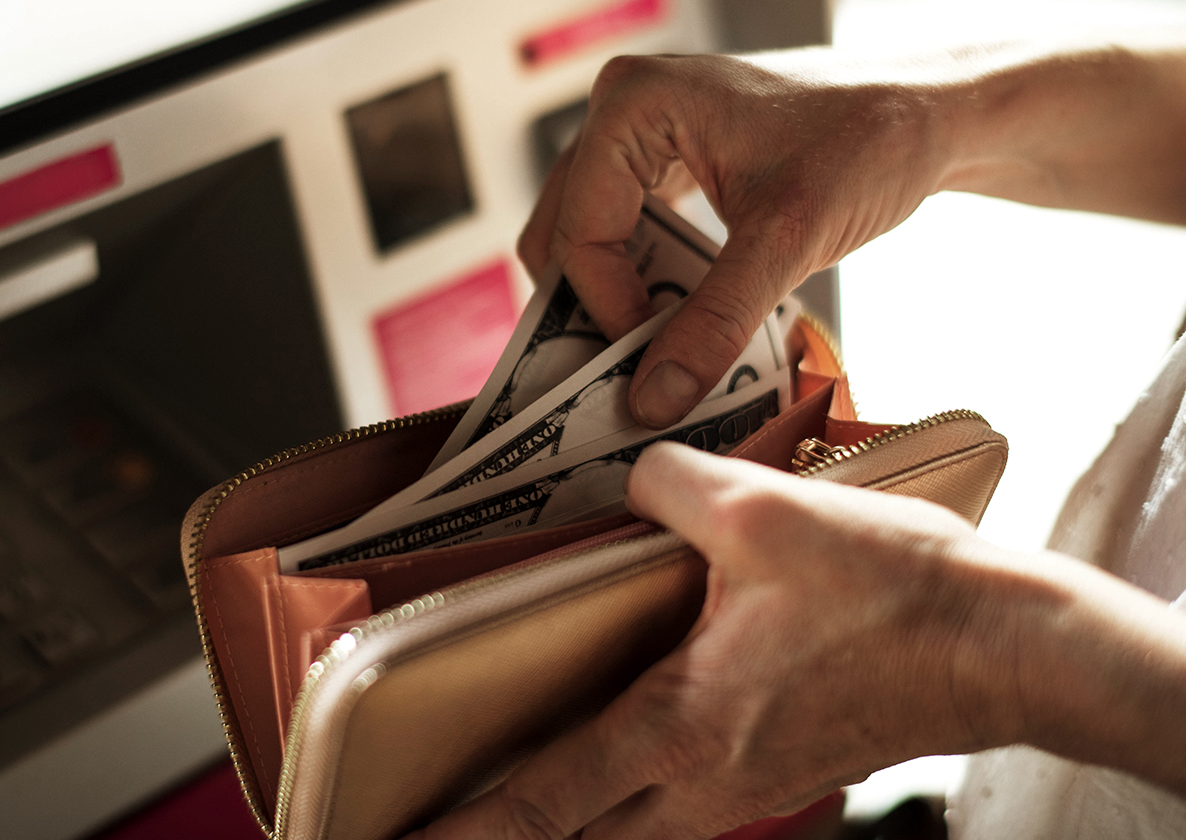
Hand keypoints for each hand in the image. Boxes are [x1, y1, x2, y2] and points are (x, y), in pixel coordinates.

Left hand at [405, 443, 1030, 839]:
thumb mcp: (762, 510)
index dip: (463, 832)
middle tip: (438, 822)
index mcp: (680, 726)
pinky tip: (617, 753)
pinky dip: (623, 799)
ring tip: (510, 796)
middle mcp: (703, 779)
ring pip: (625, 832)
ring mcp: (745, 786)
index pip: (542, 800)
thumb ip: (667, 485)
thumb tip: (632, 476)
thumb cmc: (896, 592)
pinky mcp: (778, 772)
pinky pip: (675, 808)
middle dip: (500, 839)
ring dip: (565, 821)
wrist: (1006, 645)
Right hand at [519, 52, 953, 427]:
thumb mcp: (787, 239)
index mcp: (633, 104)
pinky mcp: (668, 156)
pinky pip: (627, 227)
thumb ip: (714, 321)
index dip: (606, 311)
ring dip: (618, 297)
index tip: (647, 367)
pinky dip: (645, 277)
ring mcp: (643, 131)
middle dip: (594, 308)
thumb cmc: (870, 140)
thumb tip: (653, 400)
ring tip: (655, 351)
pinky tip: (677, 316)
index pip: (580, 232)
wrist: (930, 114)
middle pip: (566, 233)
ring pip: (590, 234)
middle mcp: (623, 107)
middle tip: (629, 372)